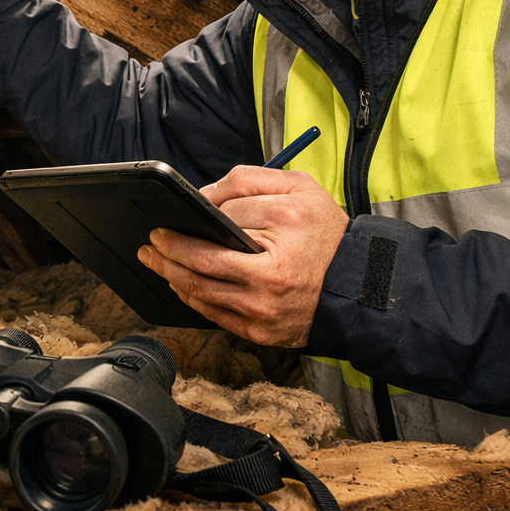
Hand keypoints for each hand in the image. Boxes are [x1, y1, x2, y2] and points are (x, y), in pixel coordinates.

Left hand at [136, 166, 348, 346]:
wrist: (357, 288)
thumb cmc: (327, 236)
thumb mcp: (300, 188)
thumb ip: (250, 180)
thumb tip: (205, 194)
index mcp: (286, 226)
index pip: (226, 215)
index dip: (202, 212)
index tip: (181, 211)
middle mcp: (272, 270)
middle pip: (203, 257)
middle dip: (169, 247)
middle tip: (152, 238)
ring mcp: (265, 305)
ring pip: (201, 288)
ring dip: (170, 272)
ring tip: (154, 258)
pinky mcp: (260, 330)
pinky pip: (212, 313)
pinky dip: (190, 296)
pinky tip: (178, 282)